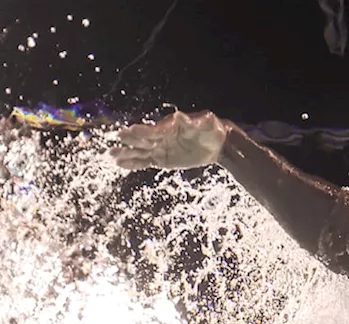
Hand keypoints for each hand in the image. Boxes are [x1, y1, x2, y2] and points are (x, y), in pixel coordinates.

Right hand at [111, 110, 228, 170]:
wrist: (217, 144)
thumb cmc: (211, 130)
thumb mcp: (207, 124)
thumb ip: (195, 121)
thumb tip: (181, 115)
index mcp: (170, 126)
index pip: (155, 130)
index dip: (144, 131)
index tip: (132, 130)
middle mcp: (161, 136)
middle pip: (144, 139)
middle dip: (132, 140)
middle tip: (118, 139)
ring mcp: (160, 148)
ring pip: (141, 151)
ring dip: (127, 153)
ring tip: (112, 154)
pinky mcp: (161, 159)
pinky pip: (145, 161)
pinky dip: (134, 163)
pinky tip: (120, 164)